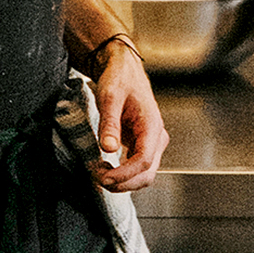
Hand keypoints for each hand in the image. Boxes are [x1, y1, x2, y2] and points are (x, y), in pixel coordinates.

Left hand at [92, 45, 167, 192]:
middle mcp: (157, 137)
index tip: (103, 177)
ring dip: (122, 181)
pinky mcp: (143, 145)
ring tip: (98, 175)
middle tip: (97, 179)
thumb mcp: (110, 98)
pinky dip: (122, 175)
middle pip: (147, 173)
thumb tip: (109, 149)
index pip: (143, 161)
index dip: (124, 175)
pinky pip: (137, 168)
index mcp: (152, 125)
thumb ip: (110, 124)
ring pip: (143, 175)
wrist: (124, 69)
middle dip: (123, 183)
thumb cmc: (119, 79)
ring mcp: (152, 142)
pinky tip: (105, 170)